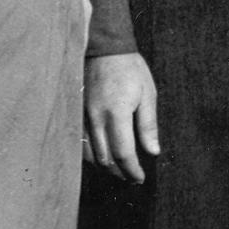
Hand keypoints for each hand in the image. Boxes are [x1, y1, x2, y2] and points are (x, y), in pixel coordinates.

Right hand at [84, 53, 159, 182]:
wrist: (103, 49)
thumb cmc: (130, 70)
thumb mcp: (148, 94)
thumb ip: (148, 125)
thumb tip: (153, 151)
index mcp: (117, 114)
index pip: (123, 153)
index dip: (132, 170)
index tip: (140, 178)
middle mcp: (95, 119)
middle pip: (105, 159)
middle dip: (119, 173)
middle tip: (132, 178)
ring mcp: (81, 118)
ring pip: (90, 155)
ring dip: (105, 167)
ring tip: (119, 171)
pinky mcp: (75, 115)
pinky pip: (80, 144)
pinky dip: (91, 156)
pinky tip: (102, 157)